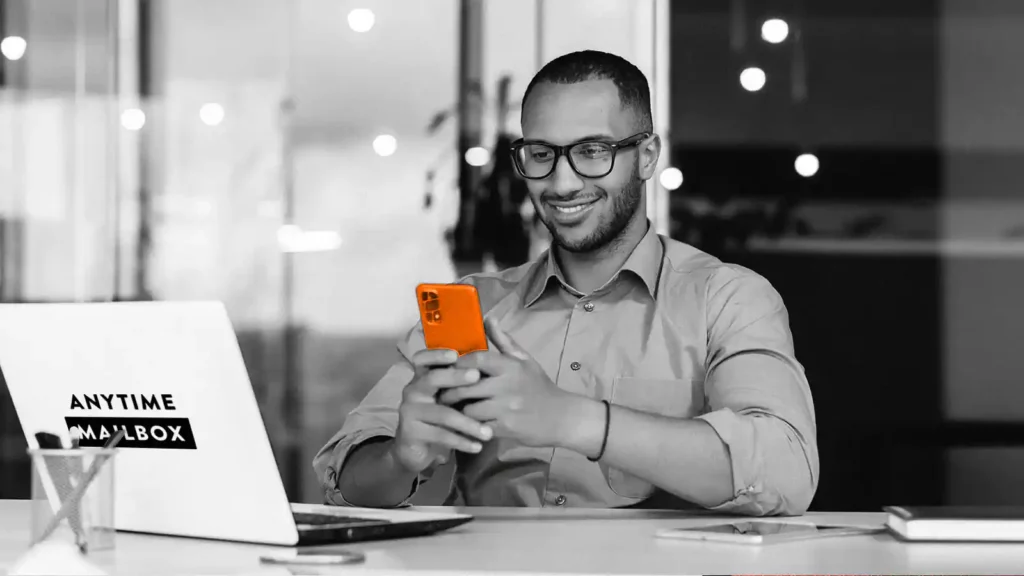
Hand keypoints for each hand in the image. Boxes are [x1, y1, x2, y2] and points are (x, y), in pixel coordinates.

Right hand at [391, 349, 493, 474]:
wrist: (416, 450)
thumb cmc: (439, 418)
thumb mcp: (447, 398)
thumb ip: (458, 383)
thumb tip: (486, 365)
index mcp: (422, 378)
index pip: (423, 359)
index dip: (436, 354)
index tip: (456, 354)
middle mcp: (413, 390)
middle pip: (432, 378)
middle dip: (456, 376)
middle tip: (477, 376)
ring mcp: (410, 411)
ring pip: (443, 413)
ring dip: (468, 423)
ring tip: (488, 432)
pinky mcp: (411, 432)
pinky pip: (440, 435)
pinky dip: (461, 441)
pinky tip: (477, 446)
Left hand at [438, 318, 572, 447]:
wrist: (562, 418)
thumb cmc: (538, 386)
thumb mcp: (525, 360)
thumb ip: (503, 341)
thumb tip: (488, 318)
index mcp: (511, 366)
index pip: (477, 358)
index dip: (458, 363)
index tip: (448, 367)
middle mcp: (507, 386)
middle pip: (466, 386)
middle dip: (449, 389)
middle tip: (440, 390)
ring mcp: (506, 409)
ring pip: (468, 409)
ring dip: (457, 409)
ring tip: (449, 407)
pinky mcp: (505, 429)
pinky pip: (477, 427)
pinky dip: (468, 426)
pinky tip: (463, 423)